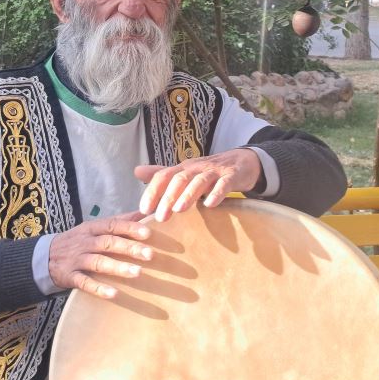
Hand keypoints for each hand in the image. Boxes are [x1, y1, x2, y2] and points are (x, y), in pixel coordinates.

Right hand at [47, 212, 154, 300]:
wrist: (44, 257)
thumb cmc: (78, 242)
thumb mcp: (94, 228)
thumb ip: (118, 222)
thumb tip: (144, 213)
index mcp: (92, 229)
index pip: (112, 225)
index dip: (130, 228)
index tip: (148, 232)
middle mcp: (85, 242)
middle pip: (108, 243)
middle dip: (129, 248)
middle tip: (150, 254)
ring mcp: (76, 259)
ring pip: (98, 262)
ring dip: (118, 267)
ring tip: (137, 273)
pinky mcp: (69, 276)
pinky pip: (84, 282)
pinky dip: (98, 288)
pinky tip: (114, 293)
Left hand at [133, 148, 261, 221]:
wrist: (242, 162)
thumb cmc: (209, 172)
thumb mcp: (185, 172)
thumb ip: (162, 174)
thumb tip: (136, 171)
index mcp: (183, 168)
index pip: (163, 176)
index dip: (152, 192)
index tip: (143, 210)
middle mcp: (196, 168)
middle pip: (179, 179)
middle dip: (168, 197)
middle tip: (160, 218)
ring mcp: (215, 171)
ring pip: (199, 181)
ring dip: (188, 195)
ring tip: (179, 210)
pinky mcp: (232, 176)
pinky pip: (224, 184)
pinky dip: (217, 193)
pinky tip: (210, 205)